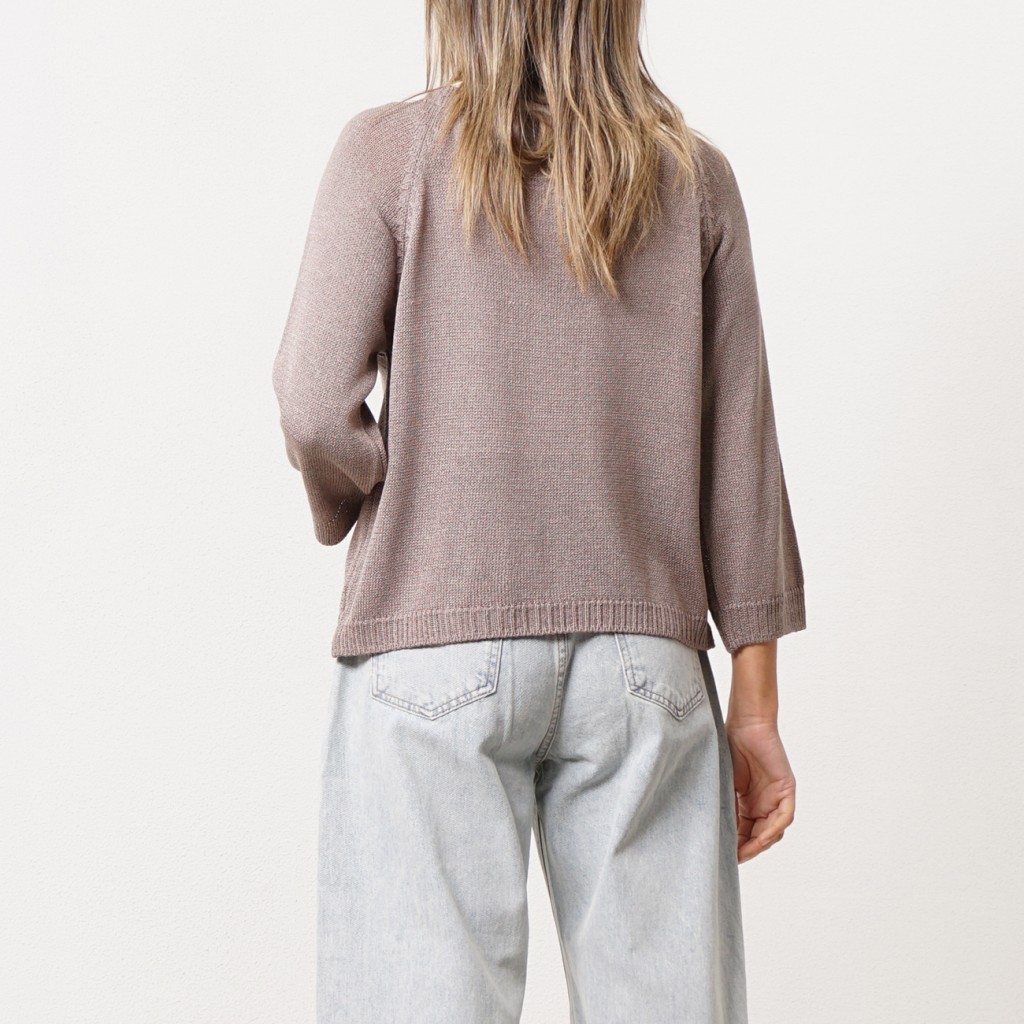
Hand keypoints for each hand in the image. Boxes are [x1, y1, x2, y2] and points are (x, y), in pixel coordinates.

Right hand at [725, 716, 794, 862]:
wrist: (745, 723)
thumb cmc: (730, 746)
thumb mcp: (724, 783)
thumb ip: (725, 806)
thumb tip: (716, 832)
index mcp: (749, 801)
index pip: (745, 831)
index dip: (736, 845)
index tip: (723, 856)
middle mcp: (765, 802)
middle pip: (759, 834)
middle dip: (747, 849)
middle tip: (733, 859)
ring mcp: (777, 796)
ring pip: (773, 830)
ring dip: (759, 843)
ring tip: (744, 851)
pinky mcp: (787, 790)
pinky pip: (784, 817)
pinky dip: (773, 829)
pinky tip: (760, 838)